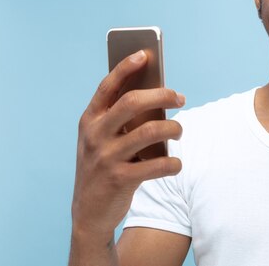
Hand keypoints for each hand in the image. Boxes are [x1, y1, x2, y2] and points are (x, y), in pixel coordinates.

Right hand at [71, 50, 183, 241]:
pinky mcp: (120, 179)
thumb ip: (122, 120)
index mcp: (90, 120)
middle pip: (132, 102)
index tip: (145, 54)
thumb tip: (159, 97)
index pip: (107, 86)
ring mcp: (106, 157)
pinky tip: (176, 163)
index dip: (125, 68)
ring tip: (179, 130)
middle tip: (180, 98)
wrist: (88, 213)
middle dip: (162, 95)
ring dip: (173, 128)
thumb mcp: (103, 140)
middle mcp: (95, 135)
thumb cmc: (103, 166)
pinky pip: (157, 164)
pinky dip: (172, 163)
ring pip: (150, 131)